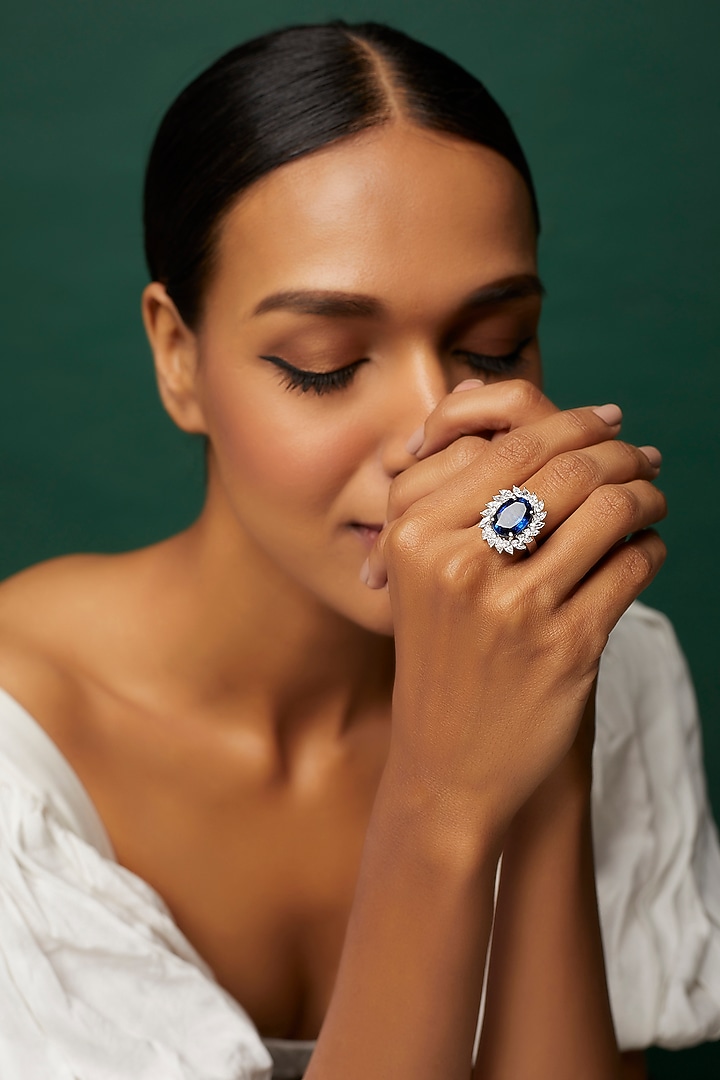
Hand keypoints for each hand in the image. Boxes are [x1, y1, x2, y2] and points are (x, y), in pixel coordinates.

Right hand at [366, 380, 665, 837]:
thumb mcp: (420, 577)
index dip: (573, 423)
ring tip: (652, 500)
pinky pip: (630, 568)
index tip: (607, 421)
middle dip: (620, 454)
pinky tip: (645, 550)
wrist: (446, 764)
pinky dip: (650, 550)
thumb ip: (457, 502)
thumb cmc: (440, 658)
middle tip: (643, 457)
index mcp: (415, 536)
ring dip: (646, 496)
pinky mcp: (565, 647)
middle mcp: (458, 565)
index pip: (512, 447)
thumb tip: (536, 428)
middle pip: (566, 471)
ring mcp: (514, 608)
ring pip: (608, 511)